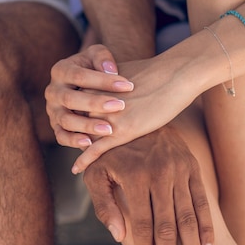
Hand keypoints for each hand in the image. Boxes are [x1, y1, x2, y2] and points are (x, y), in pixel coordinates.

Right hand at [45, 44, 133, 148]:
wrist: (81, 84)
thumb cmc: (94, 68)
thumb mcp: (96, 56)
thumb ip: (102, 58)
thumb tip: (111, 70)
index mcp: (60, 71)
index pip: (79, 76)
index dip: (103, 81)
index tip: (127, 85)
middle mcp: (52, 91)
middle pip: (70, 99)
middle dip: (95, 104)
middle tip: (120, 106)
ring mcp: (53, 110)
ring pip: (66, 120)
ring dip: (87, 125)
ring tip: (109, 129)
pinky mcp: (56, 126)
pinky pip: (61, 136)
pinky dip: (74, 141)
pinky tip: (90, 143)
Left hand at [48, 54, 200, 173]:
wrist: (174, 76)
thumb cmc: (155, 74)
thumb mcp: (122, 74)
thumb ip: (108, 84)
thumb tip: (107, 90)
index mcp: (93, 85)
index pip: (76, 106)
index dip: (75, 118)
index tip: (70, 128)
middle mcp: (95, 101)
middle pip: (77, 122)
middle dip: (75, 134)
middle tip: (72, 146)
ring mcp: (107, 117)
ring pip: (85, 136)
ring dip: (79, 148)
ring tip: (75, 161)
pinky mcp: (120, 130)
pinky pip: (95, 149)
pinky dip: (84, 160)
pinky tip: (76, 170)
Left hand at [83, 127, 213, 244]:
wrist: (137, 114)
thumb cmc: (111, 151)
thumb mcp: (95, 171)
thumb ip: (103, 204)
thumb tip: (120, 237)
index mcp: (134, 175)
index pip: (142, 223)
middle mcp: (160, 173)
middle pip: (168, 225)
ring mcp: (180, 170)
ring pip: (189, 217)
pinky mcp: (193, 168)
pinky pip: (202, 202)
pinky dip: (207, 227)